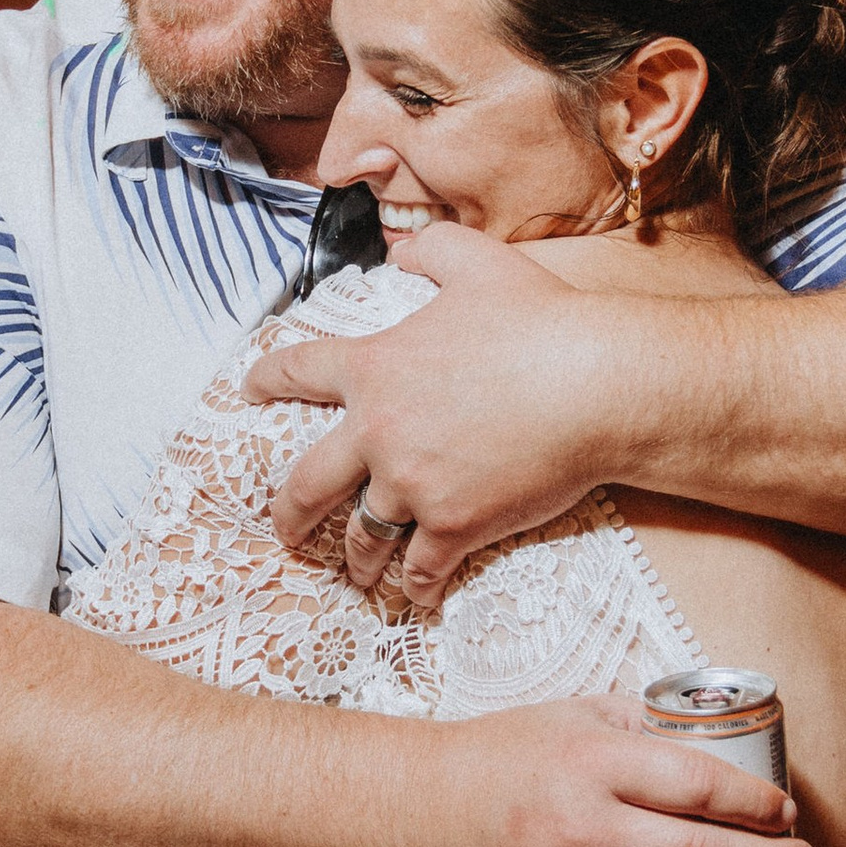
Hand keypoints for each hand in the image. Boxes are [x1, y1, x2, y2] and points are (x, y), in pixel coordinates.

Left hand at [250, 227, 617, 607]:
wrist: (597, 384)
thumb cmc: (543, 321)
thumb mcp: (479, 262)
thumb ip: (431, 250)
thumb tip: (403, 250)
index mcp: (375, 368)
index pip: (297, 371)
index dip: (265, 380)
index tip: (248, 391)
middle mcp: (379, 432)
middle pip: (308, 483)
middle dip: (289, 512)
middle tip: (285, 528)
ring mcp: (413, 485)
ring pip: (364, 536)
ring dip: (357, 559)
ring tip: (358, 572)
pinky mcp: (455, 524)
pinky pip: (421, 568)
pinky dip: (417, 586)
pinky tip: (417, 596)